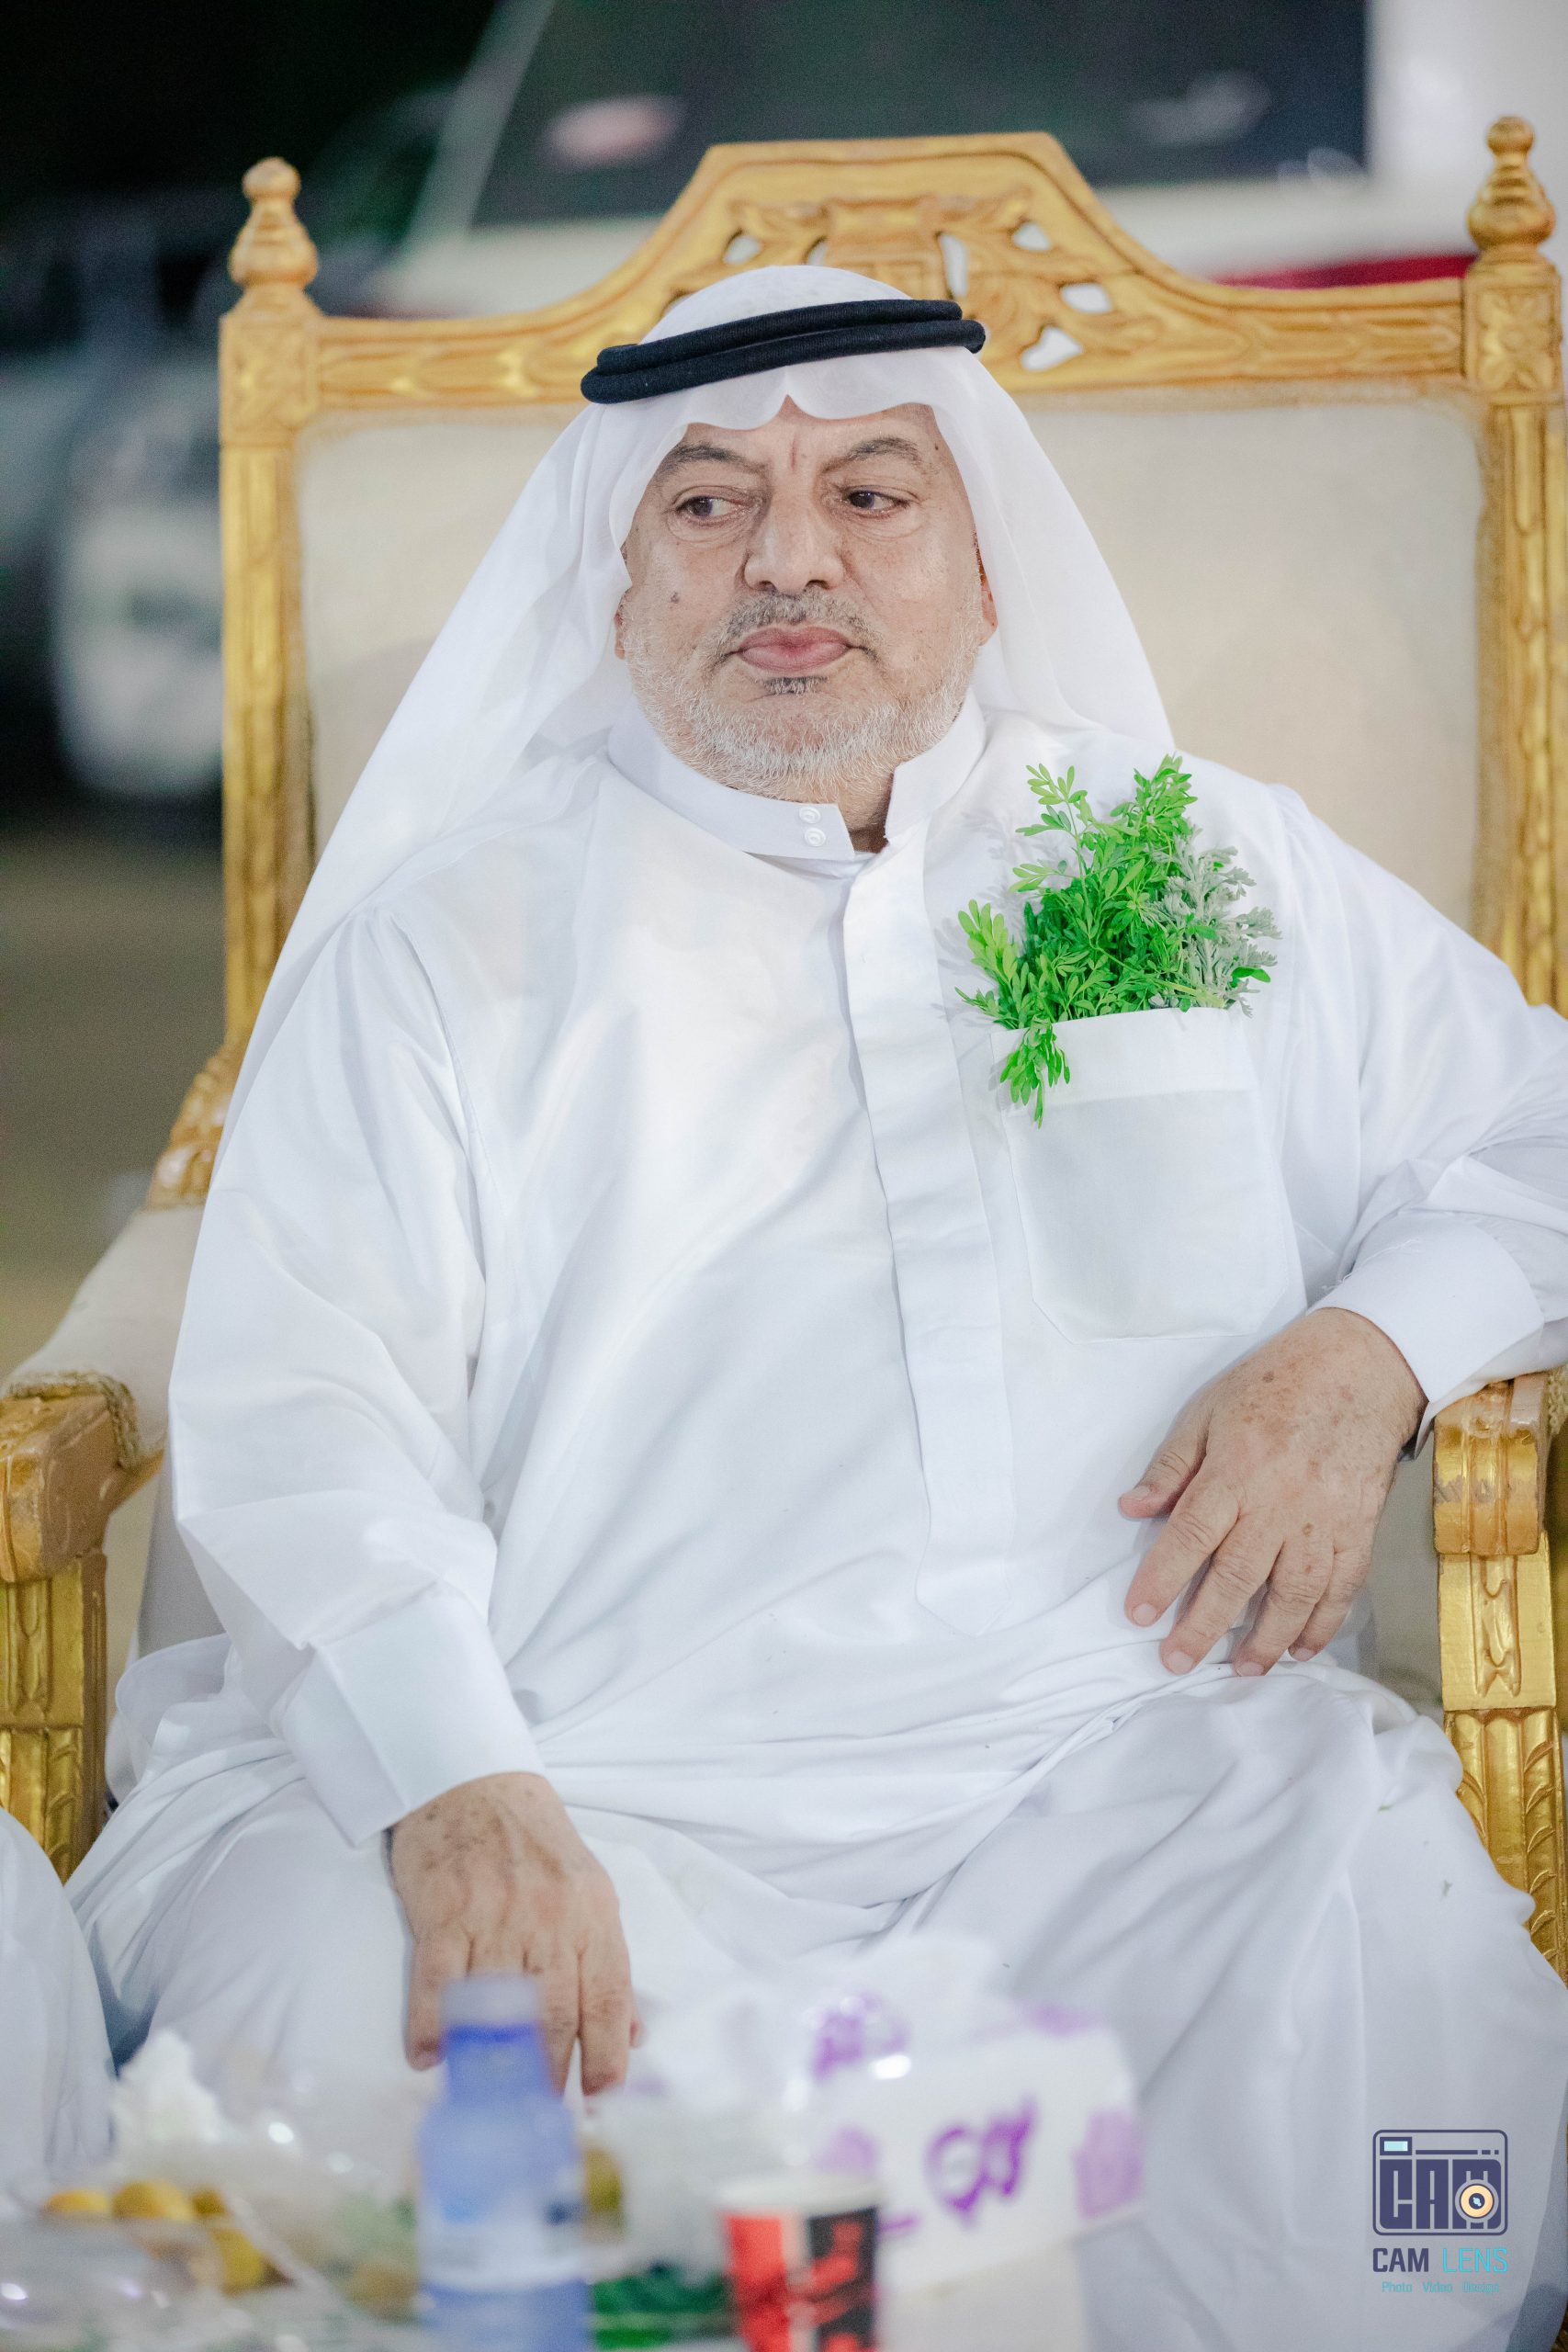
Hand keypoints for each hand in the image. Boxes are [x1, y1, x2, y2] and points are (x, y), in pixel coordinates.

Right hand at [390, 1770, 637, 2090]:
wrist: (473, 1780)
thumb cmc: (535, 1843)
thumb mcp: (590, 1893)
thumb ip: (608, 1966)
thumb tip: (632, 2037)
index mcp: (592, 1915)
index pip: (607, 2000)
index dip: (606, 2058)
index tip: (601, 2100)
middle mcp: (549, 1919)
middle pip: (552, 2015)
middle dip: (549, 2076)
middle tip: (539, 2116)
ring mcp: (494, 1916)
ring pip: (496, 2010)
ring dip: (491, 2064)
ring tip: (489, 2101)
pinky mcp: (444, 1912)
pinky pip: (437, 1985)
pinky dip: (431, 2028)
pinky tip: (428, 2057)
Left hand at [1119, 1308, 1424, 1677]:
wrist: (1360, 1368)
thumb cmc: (1275, 1385)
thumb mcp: (1209, 1409)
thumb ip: (1172, 1465)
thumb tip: (1131, 1508)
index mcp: (1235, 1472)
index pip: (1190, 1536)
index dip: (1162, 1580)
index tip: (1138, 1615)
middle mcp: (1279, 1504)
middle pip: (1237, 1578)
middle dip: (1204, 1627)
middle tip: (1177, 1663)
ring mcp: (1324, 1520)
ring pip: (1293, 1594)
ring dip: (1267, 1639)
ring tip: (1242, 1670)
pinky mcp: (1360, 1528)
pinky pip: (1343, 1586)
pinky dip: (1324, 1623)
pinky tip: (1303, 1648)